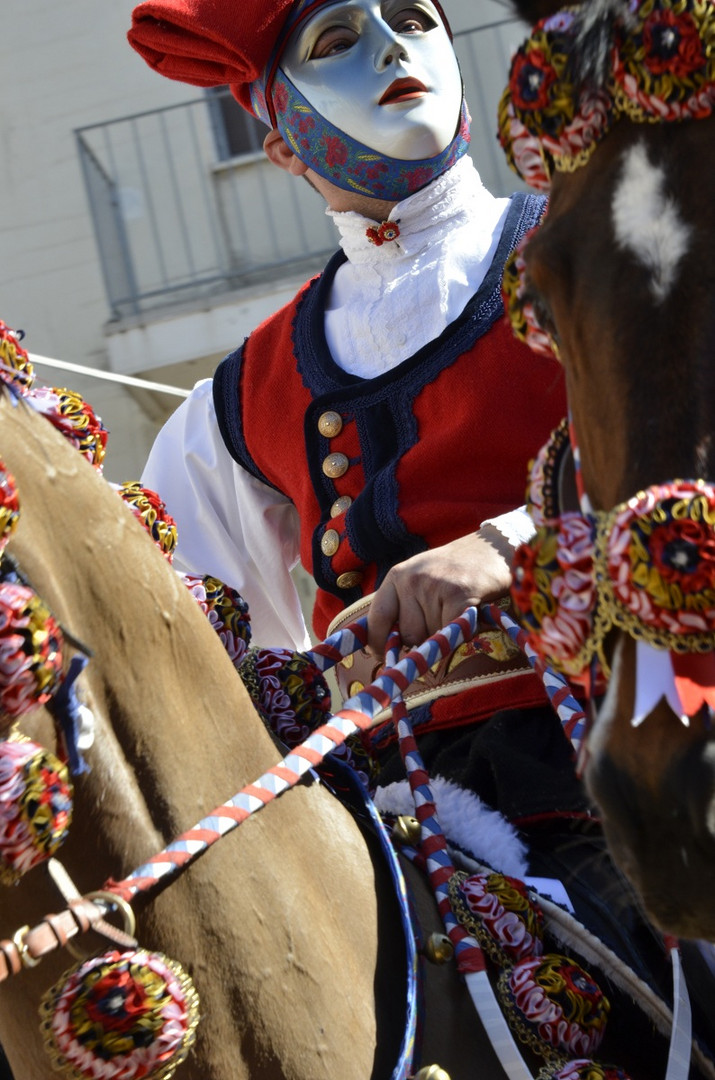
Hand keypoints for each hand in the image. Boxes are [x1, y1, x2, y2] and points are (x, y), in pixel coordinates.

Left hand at [366, 525, 514, 657]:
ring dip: (444, 634)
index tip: (380, 655)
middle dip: (423, 638)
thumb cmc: (454, 570)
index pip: (376, 618)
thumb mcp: (419, 578)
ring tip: (454, 611)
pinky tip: (467, 613)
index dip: (377, 642)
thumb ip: (402, 605)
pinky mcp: (457, 596)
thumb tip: (385, 646)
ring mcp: (433, 587)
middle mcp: (411, 580)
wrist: (492, 549)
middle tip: (440, 619)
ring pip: (431, 637)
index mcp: (397, 576)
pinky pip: (451, 633)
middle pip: (407, 635)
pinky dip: (461, 632)